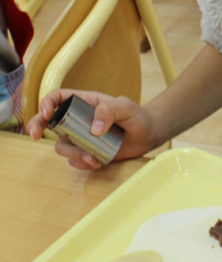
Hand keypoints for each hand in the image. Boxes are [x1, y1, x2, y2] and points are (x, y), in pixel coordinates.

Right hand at [26, 89, 157, 169]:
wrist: (148, 135)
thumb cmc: (137, 116)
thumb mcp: (126, 107)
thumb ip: (110, 111)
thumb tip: (94, 128)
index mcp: (84, 102)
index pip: (58, 98)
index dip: (47, 103)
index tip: (47, 113)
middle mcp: (78, 119)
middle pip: (48, 121)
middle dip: (36, 126)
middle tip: (34, 135)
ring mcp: (81, 137)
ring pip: (62, 145)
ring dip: (72, 154)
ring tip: (92, 158)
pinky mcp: (87, 152)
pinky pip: (75, 160)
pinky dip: (82, 163)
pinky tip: (98, 162)